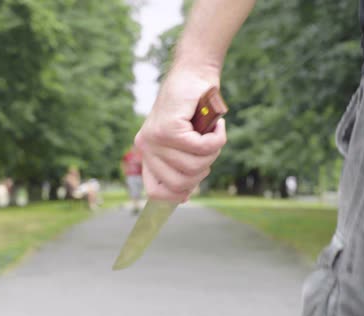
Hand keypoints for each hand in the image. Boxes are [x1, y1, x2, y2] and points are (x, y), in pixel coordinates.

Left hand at [135, 68, 226, 202]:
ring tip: (212, 132)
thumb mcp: (185, 141)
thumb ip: (182, 165)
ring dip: (212, 151)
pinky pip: (201, 148)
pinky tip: (217, 125)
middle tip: (208, 147)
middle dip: (203, 170)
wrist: (194, 72)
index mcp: (147, 152)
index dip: (176, 195)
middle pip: (181, 183)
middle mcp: (146, 147)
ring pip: (194, 166)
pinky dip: (217, 138)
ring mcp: (155, 139)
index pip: (154, 191)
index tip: (191, 188)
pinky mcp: (168, 129)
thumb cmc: (194, 107)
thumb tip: (184, 196)